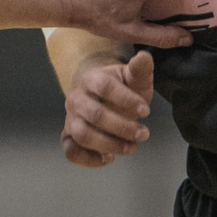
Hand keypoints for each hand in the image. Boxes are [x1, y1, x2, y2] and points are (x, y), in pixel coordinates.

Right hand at [62, 49, 154, 167]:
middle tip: (144, 134)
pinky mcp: (69, 137)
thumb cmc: (123, 87)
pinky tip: (109, 158)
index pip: (105, 87)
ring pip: (82, 134)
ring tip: (131, 147)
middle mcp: (76, 98)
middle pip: (95, 115)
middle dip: (123, 127)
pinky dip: (89, 159)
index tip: (146, 111)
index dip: (126, 100)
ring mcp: (70, 119)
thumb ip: (140, 68)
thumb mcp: (134, 77)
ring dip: (110, 144)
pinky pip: (71, 151)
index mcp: (91, 79)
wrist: (105, 99)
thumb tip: (144, 57)